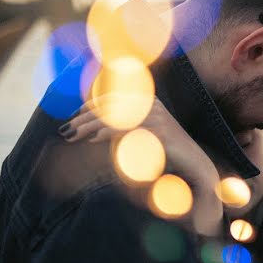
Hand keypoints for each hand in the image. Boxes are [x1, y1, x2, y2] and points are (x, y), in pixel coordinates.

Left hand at [59, 96, 218, 189]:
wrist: (195, 163)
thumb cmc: (168, 154)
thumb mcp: (145, 137)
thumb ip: (126, 130)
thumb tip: (97, 132)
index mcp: (148, 102)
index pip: (113, 98)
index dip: (90, 106)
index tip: (73, 116)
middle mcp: (151, 105)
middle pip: (110, 106)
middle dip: (84, 117)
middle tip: (66, 129)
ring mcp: (156, 116)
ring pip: (114, 117)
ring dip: (89, 125)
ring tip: (73, 135)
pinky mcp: (158, 130)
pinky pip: (126, 129)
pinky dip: (107, 133)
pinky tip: (93, 139)